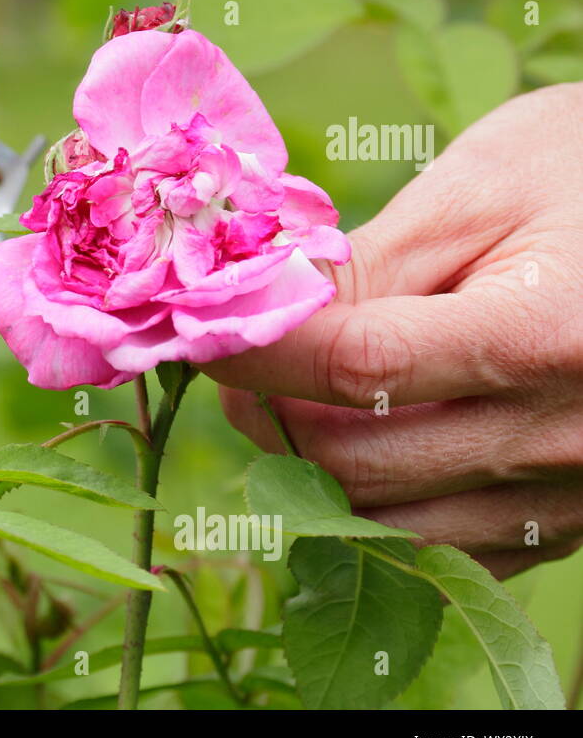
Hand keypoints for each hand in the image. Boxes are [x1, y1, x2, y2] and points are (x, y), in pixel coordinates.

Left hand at [203, 82, 582, 578]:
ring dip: (303, 468)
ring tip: (278, 401)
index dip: (257, 352)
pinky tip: (347, 447)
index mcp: (549, 335)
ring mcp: (571, 495)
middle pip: (357, 461)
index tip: (192, 327)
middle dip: (265, 413)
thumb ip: (373, 264)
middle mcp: (566, 435)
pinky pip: (436, 551)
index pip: (359, 366)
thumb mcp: (487, 186)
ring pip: (382, 523)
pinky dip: (367, 509)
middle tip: (229, 363)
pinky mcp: (566, 525)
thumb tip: (262, 315)